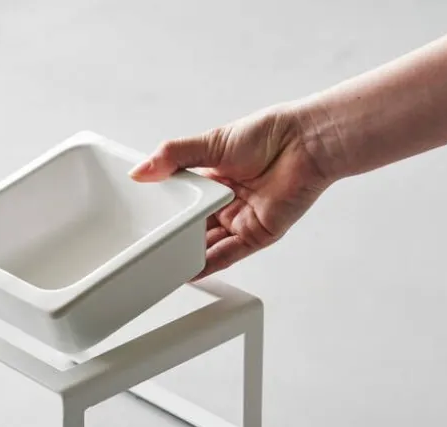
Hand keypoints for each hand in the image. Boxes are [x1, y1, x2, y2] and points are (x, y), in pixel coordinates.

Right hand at [130, 104, 332, 277]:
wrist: (305, 143)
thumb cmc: (268, 134)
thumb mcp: (209, 142)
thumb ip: (172, 156)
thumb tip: (141, 170)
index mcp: (213, 180)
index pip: (182, 203)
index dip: (164, 213)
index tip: (141, 222)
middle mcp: (226, 203)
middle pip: (193, 228)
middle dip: (173, 239)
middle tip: (146, 247)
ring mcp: (241, 221)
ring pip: (207, 245)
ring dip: (187, 256)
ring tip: (161, 264)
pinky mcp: (257, 235)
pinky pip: (228, 255)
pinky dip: (208, 265)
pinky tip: (188, 272)